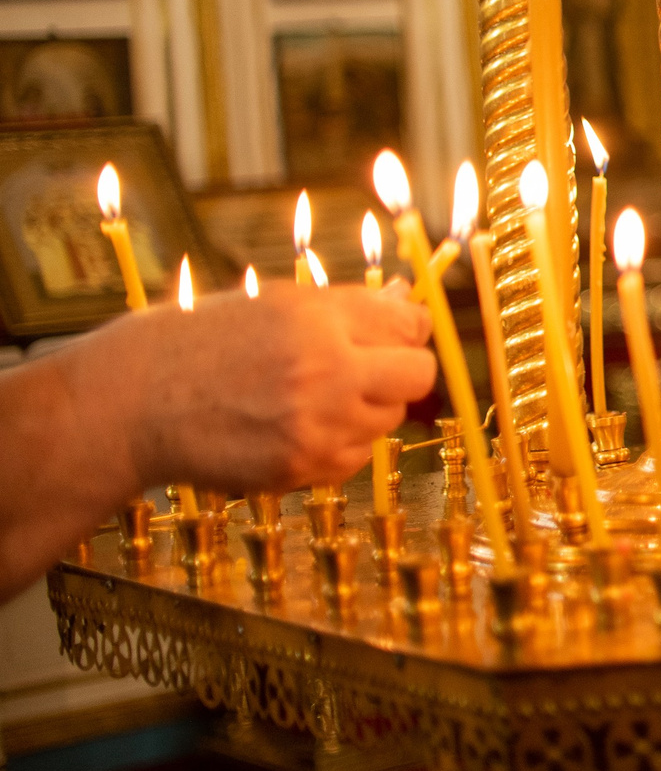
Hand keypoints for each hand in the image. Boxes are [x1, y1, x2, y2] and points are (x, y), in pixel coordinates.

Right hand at [101, 282, 435, 494]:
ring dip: (365, 408)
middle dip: (402, 370)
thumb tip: (405, 302)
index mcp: (318, 318)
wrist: (132, 401)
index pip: (410, 322)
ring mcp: (316, 424)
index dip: (406, 328)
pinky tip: (295, 428)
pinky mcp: (301, 467)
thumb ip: (344, 307)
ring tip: (310, 398)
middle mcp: (326, 370)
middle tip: (369, 368)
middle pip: (419, 374)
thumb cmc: (197, 342)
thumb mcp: (271, 302)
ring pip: (387, 418)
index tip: (395, 333)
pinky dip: (339, 444)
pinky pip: (356, 457)